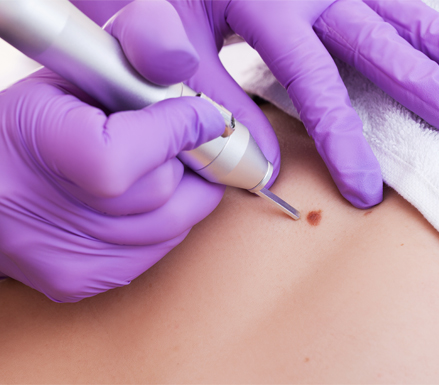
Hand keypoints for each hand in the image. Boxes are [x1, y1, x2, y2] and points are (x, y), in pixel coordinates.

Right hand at [0, 3, 225, 301]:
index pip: (123, 156)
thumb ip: (134, 86)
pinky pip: (155, 250)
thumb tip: (206, 113)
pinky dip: (163, 223)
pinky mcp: (78, 280)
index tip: (204, 116)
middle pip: (161, 192)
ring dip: (182, 193)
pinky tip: (141, 200)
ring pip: (171, 226)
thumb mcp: (67, 86)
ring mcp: (63, 257)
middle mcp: (43, 215)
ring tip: (160, 167)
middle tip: (184, 142)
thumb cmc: (23, 127)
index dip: (176, 131)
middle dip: (186, 161)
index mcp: (39, 151)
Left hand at [76, 0, 438, 208]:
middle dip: (431, 90)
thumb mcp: (155, 26)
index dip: (345, 142)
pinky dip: (417, 15)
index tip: (368, 189)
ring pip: (396, 12)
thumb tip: (259, 158)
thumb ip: (200, 89)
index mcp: (266, 0)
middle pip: (379, 43)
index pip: (316, 84)